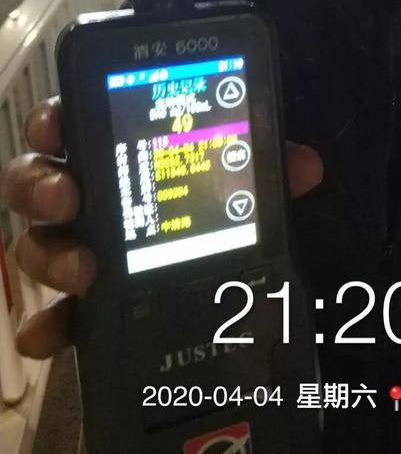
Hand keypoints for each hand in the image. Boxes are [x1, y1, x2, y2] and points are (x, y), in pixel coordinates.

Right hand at [0, 97, 323, 359]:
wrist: (222, 291)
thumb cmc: (219, 208)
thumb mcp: (246, 183)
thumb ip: (267, 166)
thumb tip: (305, 165)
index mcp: (120, 150)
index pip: (74, 123)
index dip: (55, 123)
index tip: (58, 130)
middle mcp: (87, 195)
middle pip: (37, 180)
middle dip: (42, 185)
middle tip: (69, 196)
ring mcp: (79, 246)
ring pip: (39, 242)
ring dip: (52, 253)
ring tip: (85, 268)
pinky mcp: (85, 300)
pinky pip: (55, 311)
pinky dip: (50, 323)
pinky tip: (48, 335)